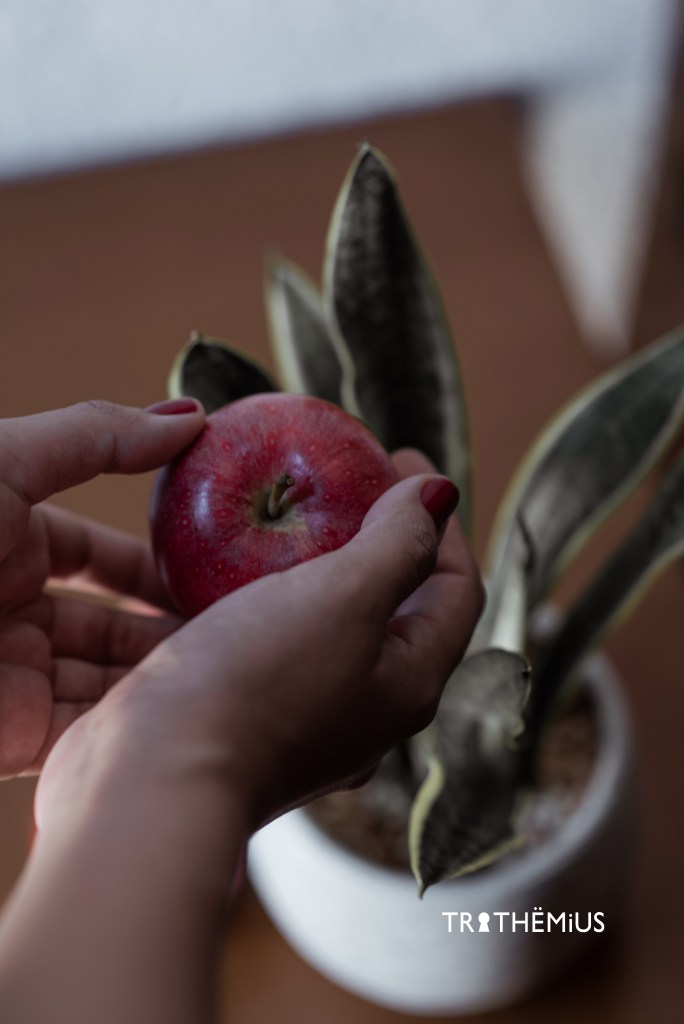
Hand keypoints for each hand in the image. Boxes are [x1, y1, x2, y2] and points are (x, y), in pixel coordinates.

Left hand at [0, 398, 205, 778]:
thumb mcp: (2, 461)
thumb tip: (190, 418)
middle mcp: (9, 611)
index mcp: (4, 543)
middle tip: (239, 622)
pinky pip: (93, 728)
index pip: (96, 556)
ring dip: (163, 671)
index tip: (213, 568)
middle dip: (169, 622)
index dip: (153, 562)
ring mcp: (12, 676)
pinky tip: (190, 700)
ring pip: (109, 678)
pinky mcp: (13, 737)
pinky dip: (141, 717)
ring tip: (231, 662)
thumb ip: (97, 437)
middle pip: (109, 621)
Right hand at [35, 449, 483, 835]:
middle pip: (398, 606)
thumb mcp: (343, 600)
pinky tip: (224, 567)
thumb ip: (399, 544)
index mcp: (410, 683)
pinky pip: (272, 640)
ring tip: (286, 516)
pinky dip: (264, 596)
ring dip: (317, 565)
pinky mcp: (248, 718)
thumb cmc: (256, 684)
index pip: (457, 588)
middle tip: (347, 482)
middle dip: (382, 538)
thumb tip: (439, 493)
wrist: (153, 783)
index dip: (442, 519)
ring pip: (331, 624)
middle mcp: (367, 707)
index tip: (401, 458)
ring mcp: (306, 718)